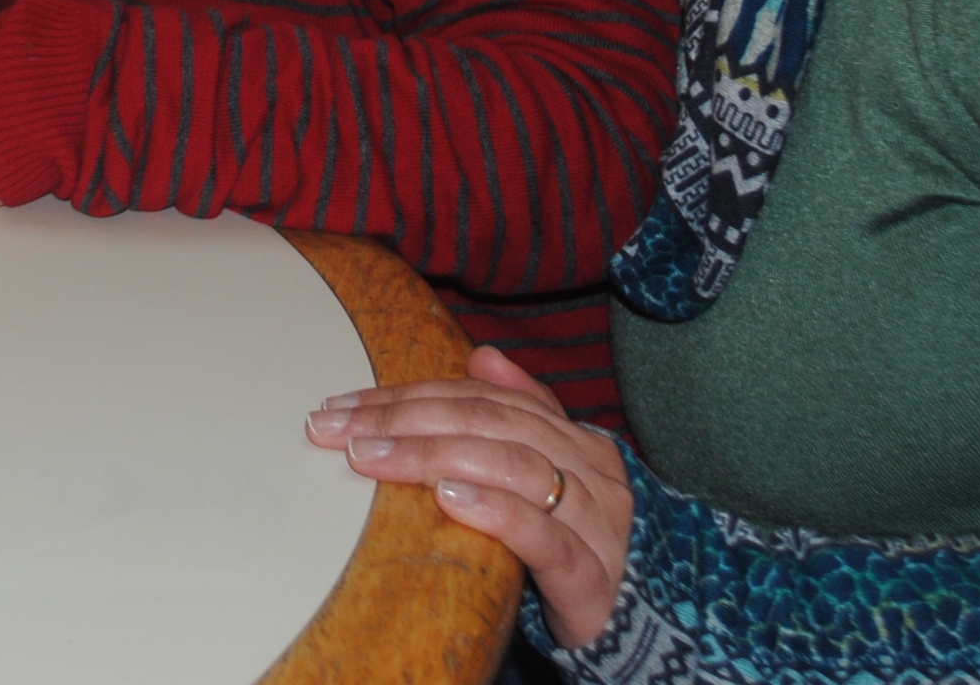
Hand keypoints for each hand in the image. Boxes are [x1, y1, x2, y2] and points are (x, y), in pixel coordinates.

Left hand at [306, 347, 633, 648]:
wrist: (638, 623)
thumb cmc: (576, 546)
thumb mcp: (542, 477)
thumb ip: (518, 414)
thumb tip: (482, 355)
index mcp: (573, 439)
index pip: (481, 400)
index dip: (409, 396)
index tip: (343, 407)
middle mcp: (589, 469)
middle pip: (489, 423)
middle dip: (406, 420)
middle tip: (341, 430)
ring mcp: (596, 521)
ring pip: (513, 467)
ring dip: (434, 455)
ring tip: (375, 457)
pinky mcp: (591, 576)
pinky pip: (542, 535)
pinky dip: (493, 510)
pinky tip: (448, 498)